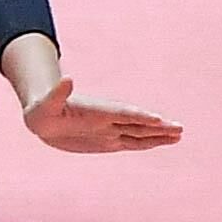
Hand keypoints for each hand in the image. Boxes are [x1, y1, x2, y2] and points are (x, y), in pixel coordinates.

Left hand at [21, 78, 182, 153]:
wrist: (42, 118)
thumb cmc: (41, 109)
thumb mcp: (45, 103)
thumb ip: (57, 92)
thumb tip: (67, 78)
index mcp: (95, 110)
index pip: (122, 113)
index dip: (139, 116)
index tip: (157, 118)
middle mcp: (106, 119)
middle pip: (137, 123)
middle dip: (157, 126)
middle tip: (179, 128)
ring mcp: (109, 129)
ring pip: (139, 133)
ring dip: (158, 134)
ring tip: (180, 134)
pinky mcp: (107, 140)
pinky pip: (132, 142)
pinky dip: (148, 143)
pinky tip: (163, 142)